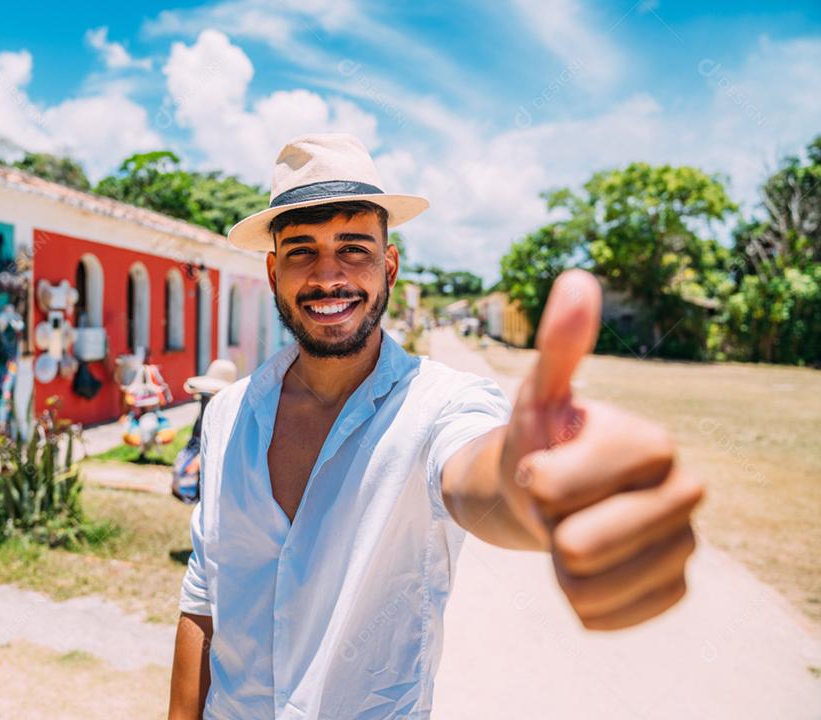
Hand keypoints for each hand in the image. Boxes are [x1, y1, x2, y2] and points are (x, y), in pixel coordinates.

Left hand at [498, 270, 703, 629]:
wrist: (550, 494)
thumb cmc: (543, 437)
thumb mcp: (539, 391)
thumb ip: (559, 344)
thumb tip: (577, 278)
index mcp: (652, 443)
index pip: (553, 489)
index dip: (532, 482)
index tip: (542, 465)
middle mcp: (684, 493)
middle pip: (577, 547)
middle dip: (546, 527)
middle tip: (558, 504)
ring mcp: (683, 546)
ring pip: (587, 589)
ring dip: (557, 569)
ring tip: (570, 532)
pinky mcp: (674, 589)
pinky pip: (606, 617)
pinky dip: (579, 602)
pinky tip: (588, 571)